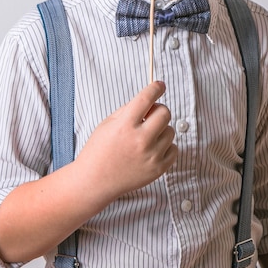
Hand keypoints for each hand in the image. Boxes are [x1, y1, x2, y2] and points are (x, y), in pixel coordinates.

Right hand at [74, 81, 176, 200]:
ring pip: (171, 131)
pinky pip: (174, 149)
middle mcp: (140, 140)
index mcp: (125, 125)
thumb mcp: (108, 123)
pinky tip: (152, 149)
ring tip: (146, 137)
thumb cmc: (99, 150)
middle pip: (165, 113)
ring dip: (161, 130)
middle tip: (150, 116)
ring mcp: (151, 156)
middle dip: (159, 110)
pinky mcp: (158, 169)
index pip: (146, 99)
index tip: (160, 85)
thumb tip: (150, 101)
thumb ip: (129, 110)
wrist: (94, 181)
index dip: (156, 88)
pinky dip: (166, 146)